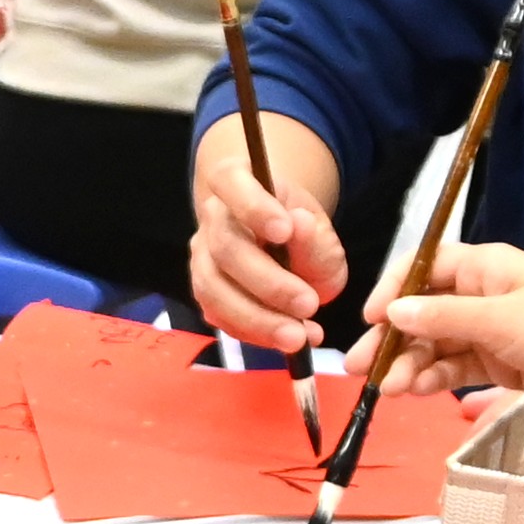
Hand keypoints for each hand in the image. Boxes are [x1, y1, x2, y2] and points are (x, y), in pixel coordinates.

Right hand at [189, 111, 351, 353]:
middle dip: (267, 282)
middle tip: (310, 305)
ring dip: (258, 319)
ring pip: (214, 289)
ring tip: (299, 337)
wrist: (284, 250)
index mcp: (235, 181)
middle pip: (224, 248)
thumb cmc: (302, 233)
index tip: (285, 230)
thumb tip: (300, 225)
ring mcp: (202, 257)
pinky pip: (220, 317)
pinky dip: (256, 334)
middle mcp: (211, 218)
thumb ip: (313, 237)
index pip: (229, 181)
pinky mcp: (205, 293)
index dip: (253, 206)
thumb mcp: (321, 232)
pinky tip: (292, 341)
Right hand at [370, 242, 523, 405]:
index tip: (372, 320)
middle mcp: (479, 296)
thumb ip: (445, 318)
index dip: (393, 292)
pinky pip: (455, 368)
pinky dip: (434, 379)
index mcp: (482, 269)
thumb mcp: (501, 320)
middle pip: (422, 314)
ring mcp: (487, 330)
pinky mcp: (497, 362)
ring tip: (388, 389)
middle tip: (359, 368)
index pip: (423, 270)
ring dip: (409, 365)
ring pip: (434, 345)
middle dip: (390, 340)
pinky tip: (416, 392)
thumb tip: (394, 312)